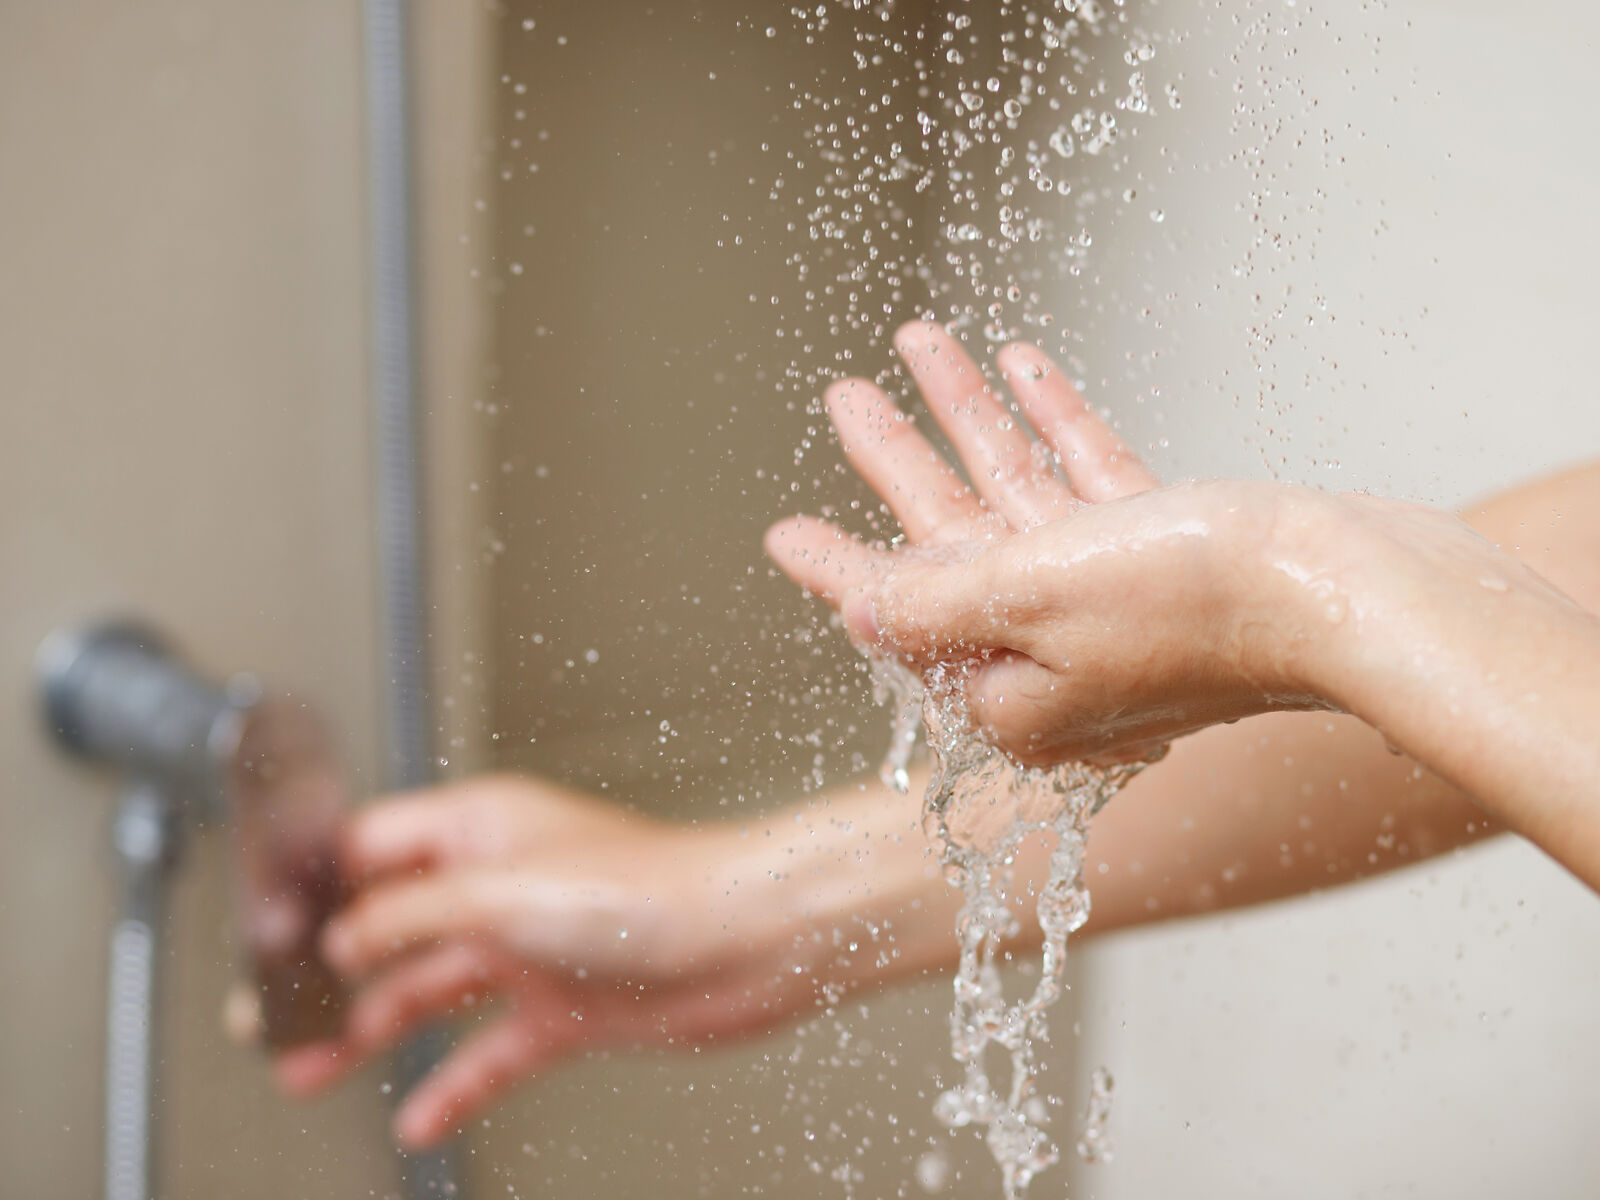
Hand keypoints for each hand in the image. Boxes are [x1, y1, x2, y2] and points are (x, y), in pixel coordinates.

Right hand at [273, 776, 835, 1150]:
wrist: (745, 942)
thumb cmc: (649, 889)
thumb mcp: (500, 894)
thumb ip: (409, 916)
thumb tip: (340, 939)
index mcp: (481, 829)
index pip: (370, 847)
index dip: (313, 887)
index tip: (264, 932)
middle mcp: (500, 884)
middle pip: (389, 926)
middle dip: (328, 971)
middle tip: (270, 1017)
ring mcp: (530, 947)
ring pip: (428, 989)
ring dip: (369, 1029)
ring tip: (309, 1069)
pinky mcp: (564, 1005)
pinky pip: (488, 1049)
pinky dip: (451, 1082)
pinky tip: (419, 1115)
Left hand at [767, 321, 1322, 763]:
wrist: (1355, 589)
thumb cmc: (1197, 601)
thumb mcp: (1031, 597)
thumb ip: (932, 603)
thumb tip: (859, 609)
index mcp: (1012, 692)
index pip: (901, 618)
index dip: (839, 566)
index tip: (781, 532)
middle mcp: (1060, 659)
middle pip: (955, 546)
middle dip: (900, 465)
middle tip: (844, 397)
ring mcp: (1118, 608)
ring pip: (1022, 500)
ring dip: (972, 420)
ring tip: (923, 344)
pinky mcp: (1172, 559)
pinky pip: (1093, 485)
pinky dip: (1056, 427)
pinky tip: (1023, 365)